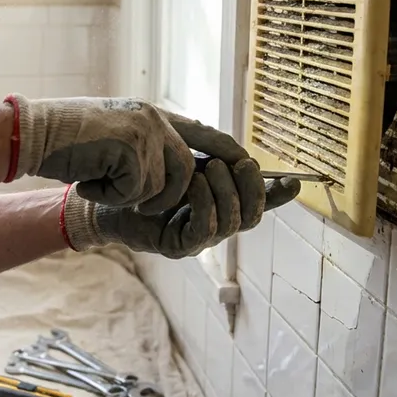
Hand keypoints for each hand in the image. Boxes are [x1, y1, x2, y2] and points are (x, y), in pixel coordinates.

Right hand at [6, 94, 250, 213]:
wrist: (32, 134)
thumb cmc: (67, 142)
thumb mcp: (116, 137)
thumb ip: (147, 146)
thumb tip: (183, 170)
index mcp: (153, 115)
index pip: (206, 134)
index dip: (230, 154)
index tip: (252, 170)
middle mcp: (154, 118)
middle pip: (190, 170)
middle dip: (169, 197)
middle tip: (135, 203)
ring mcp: (144, 131)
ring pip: (168, 184)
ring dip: (137, 198)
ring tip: (103, 187)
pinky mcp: (131, 147)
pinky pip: (140, 191)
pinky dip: (112, 196)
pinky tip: (90, 182)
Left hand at [59, 157, 301, 258]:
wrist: (103, 187)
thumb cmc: (140, 167)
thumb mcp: (181, 149)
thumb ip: (211, 149)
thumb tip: (243, 152)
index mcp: (218, 199)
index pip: (258, 202)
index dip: (278, 196)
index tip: (294, 182)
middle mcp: (213, 221)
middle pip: (253, 214)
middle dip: (252, 188)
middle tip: (239, 163)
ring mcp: (197, 238)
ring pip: (233, 222)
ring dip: (227, 192)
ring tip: (210, 169)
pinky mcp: (178, 246)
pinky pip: (206, 230)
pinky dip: (206, 204)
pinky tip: (193, 184)